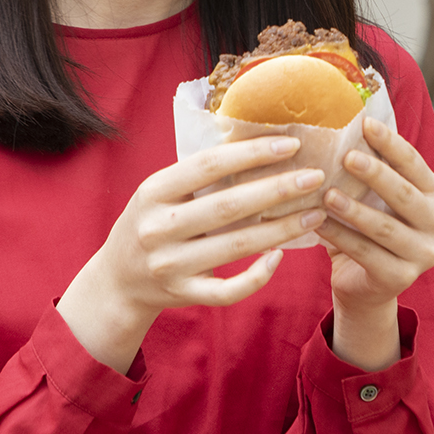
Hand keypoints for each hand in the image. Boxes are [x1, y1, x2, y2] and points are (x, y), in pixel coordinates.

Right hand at [58, 137, 328, 371]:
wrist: (118, 281)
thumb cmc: (152, 223)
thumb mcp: (160, 192)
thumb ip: (197, 173)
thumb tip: (256, 138)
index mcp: (153, 192)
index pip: (208, 165)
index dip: (252, 153)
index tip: (292, 144)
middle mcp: (158, 228)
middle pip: (228, 206)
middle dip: (278, 189)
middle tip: (315, 177)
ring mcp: (169, 265)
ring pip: (236, 246)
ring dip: (281, 229)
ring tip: (315, 213)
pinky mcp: (183, 294)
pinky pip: (228, 290)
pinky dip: (257, 276)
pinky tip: (280, 256)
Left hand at [316, 116, 433, 370]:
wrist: (364, 285)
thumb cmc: (366, 229)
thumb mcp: (373, 197)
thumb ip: (370, 169)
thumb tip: (343, 123)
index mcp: (433, 194)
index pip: (414, 164)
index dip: (391, 143)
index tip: (365, 124)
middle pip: (404, 194)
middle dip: (375, 173)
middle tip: (347, 157)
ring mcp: (423, 253)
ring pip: (385, 227)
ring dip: (354, 209)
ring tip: (327, 194)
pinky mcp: (401, 278)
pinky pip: (367, 253)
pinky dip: (340, 237)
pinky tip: (319, 224)